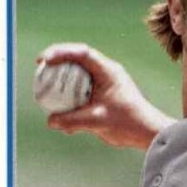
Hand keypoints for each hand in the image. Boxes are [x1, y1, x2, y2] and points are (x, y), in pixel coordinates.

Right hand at [36, 43, 175, 149]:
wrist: (147, 134)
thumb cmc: (128, 123)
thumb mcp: (98, 121)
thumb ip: (73, 121)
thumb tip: (50, 122)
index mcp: (107, 71)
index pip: (81, 53)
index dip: (60, 52)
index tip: (44, 60)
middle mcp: (105, 74)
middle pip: (76, 60)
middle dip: (56, 62)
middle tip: (39, 68)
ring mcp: (104, 85)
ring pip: (77, 78)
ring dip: (62, 84)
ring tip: (46, 91)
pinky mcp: (102, 98)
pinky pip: (81, 95)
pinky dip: (70, 102)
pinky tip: (63, 120)